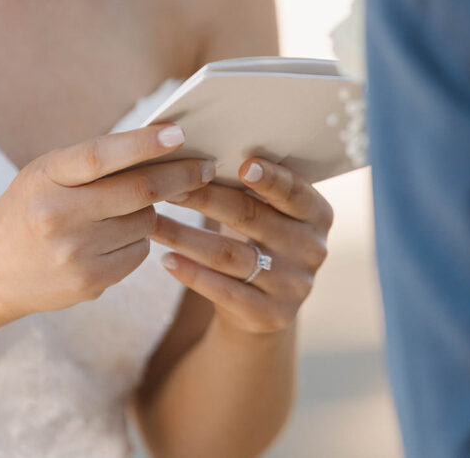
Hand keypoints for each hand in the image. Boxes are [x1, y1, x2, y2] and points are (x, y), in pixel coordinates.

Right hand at [0, 124, 215, 322]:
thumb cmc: (28, 210)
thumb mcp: (45, 176)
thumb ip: (93, 162)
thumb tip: (163, 144)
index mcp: (46, 178)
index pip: (101, 155)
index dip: (143, 143)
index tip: (179, 133)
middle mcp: (58, 215)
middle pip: (139, 191)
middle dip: (180, 175)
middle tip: (205, 166)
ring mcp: (75, 253)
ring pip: (145, 221)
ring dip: (151, 209)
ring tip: (128, 207)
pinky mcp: (90, 282)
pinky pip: (139, 252)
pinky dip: (138, 239)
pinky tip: (114, 237)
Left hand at [152, 158, 333, 334]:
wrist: (264, 304)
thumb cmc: (258, 237)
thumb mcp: (267, 211)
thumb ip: (252, 186)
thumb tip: (201, 154)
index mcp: (317, 214)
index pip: (294, 192)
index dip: (270, 178)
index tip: (242, 164)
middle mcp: (312, 249)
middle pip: (251, 217)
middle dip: (205, 198)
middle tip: (169, 185)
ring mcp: (293, 285)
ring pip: (229, 255)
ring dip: (185, 236)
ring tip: (152, 221)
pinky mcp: (270, 315)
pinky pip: (224, 291)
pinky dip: (192, 274)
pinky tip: (166, 259)